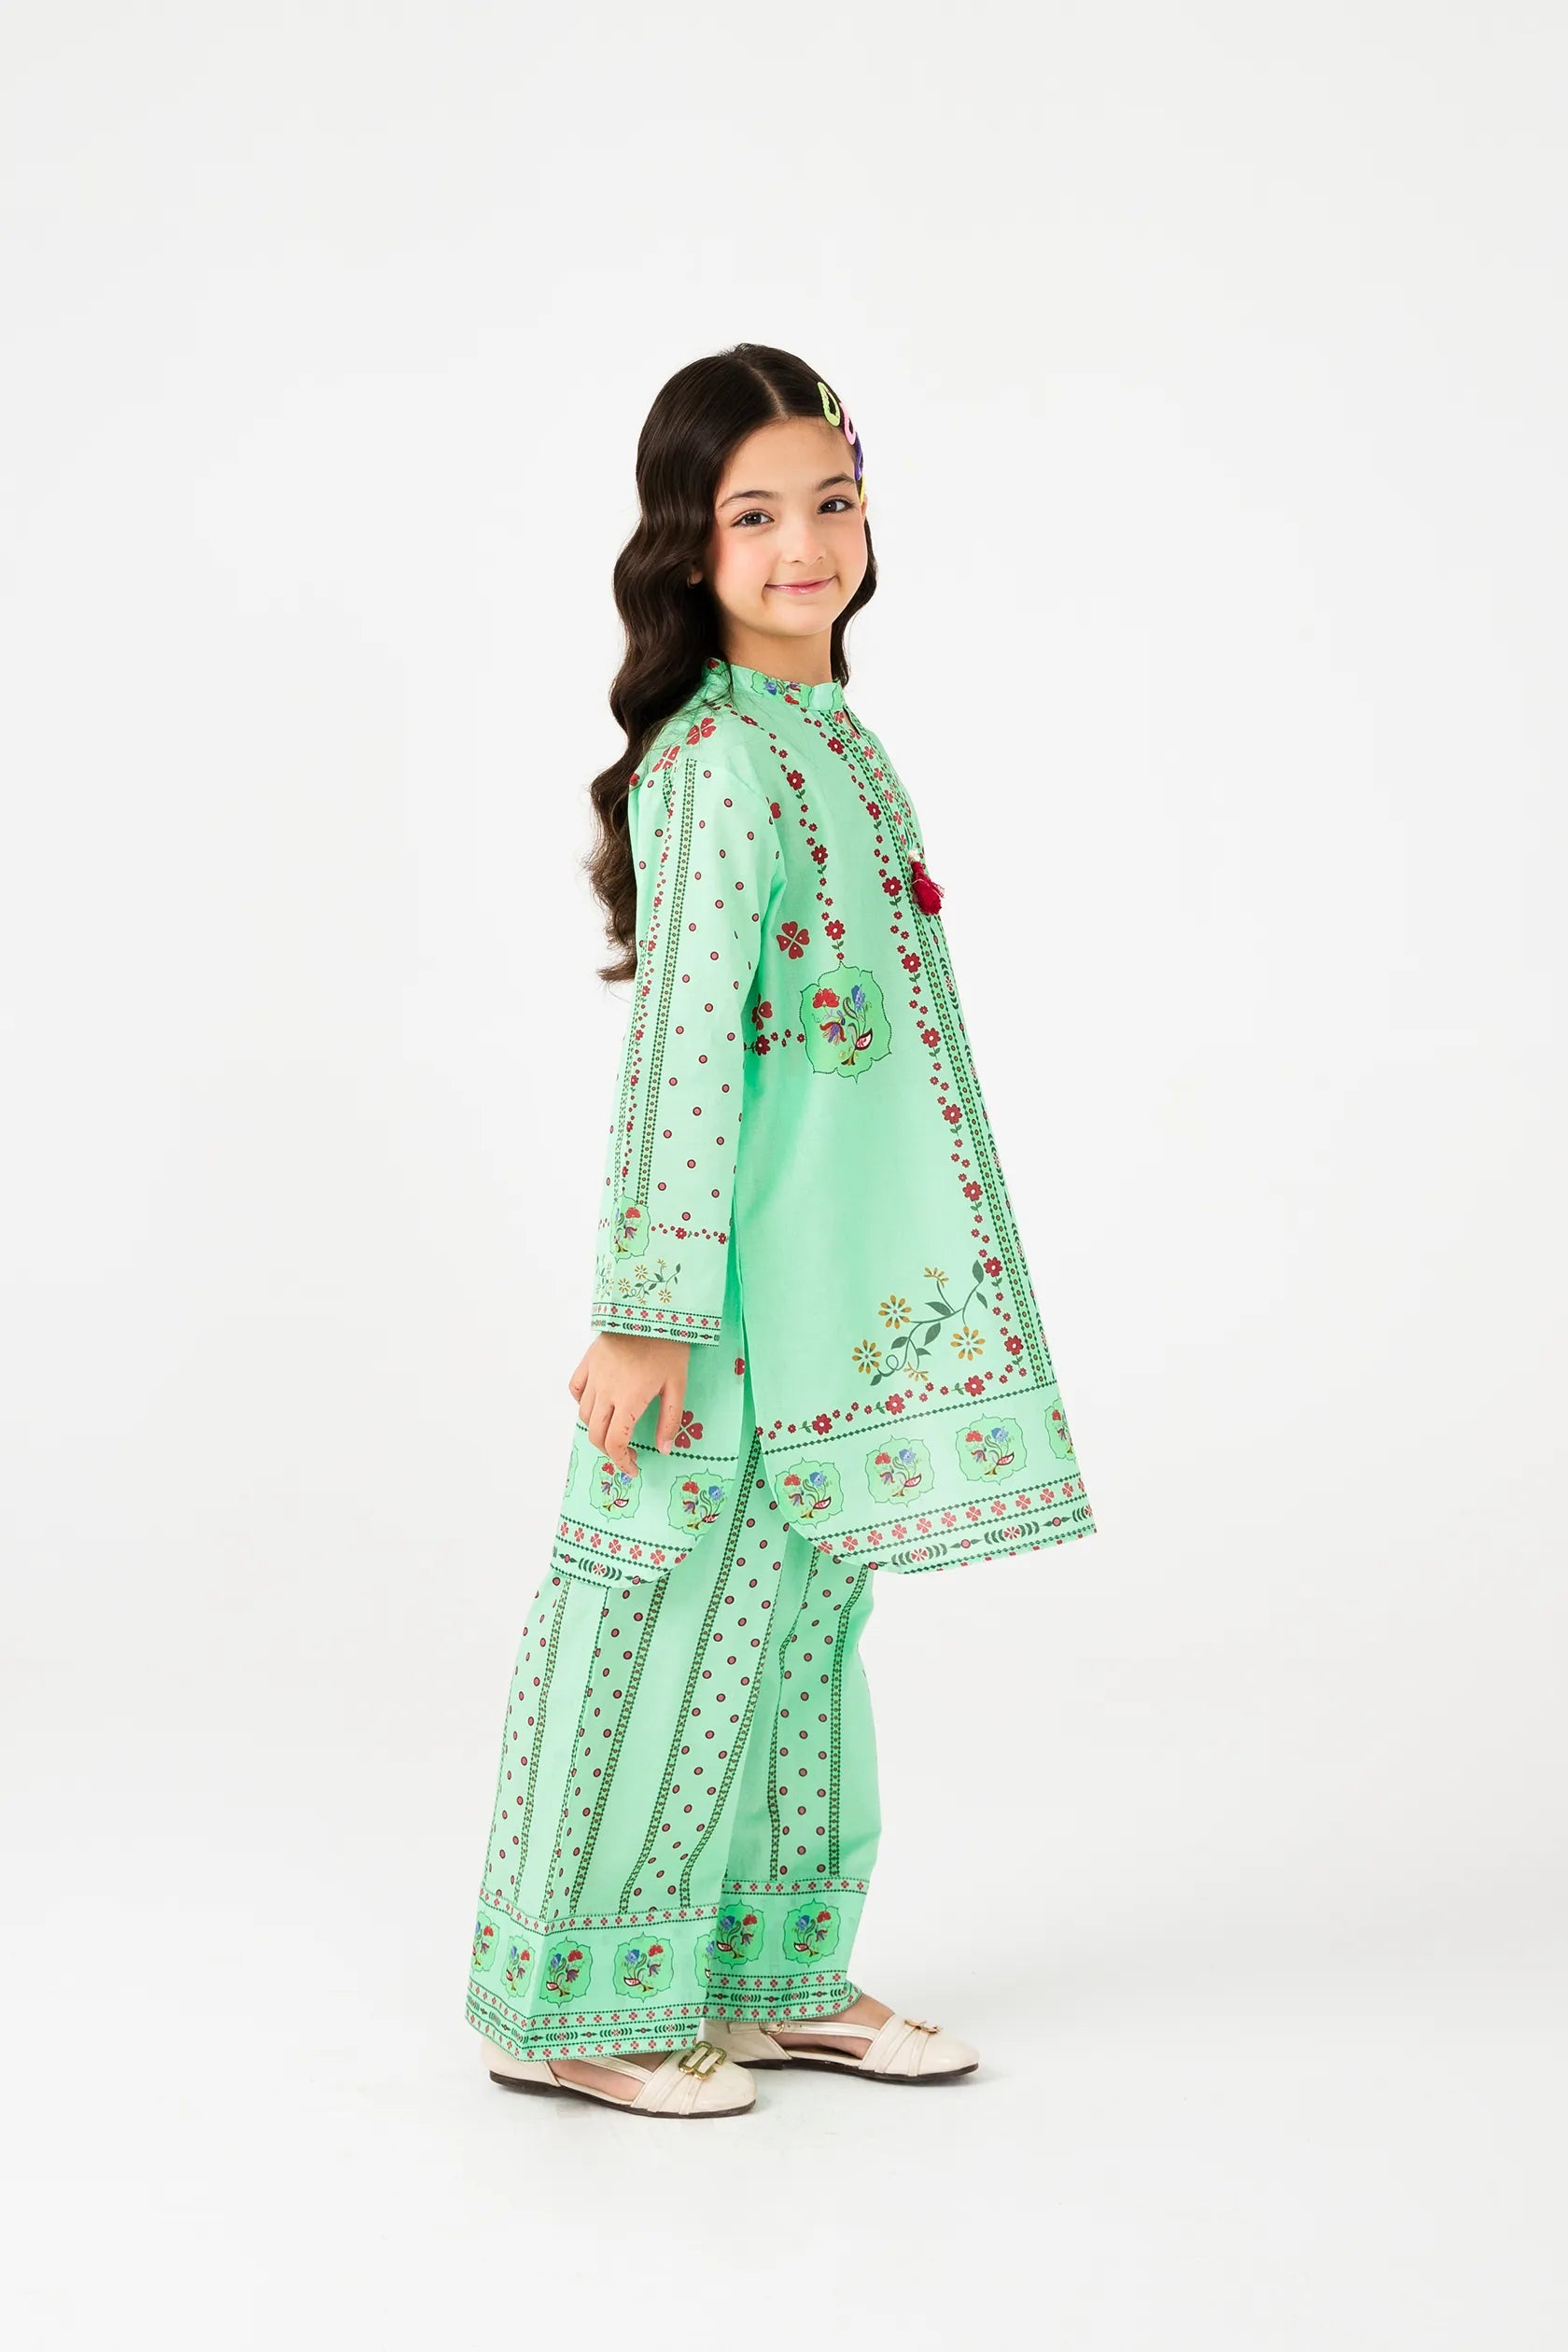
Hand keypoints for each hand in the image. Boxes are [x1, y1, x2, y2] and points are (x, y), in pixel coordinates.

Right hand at [567, 1332, 690, 1476]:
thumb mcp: (678, 1385)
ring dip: (597, 1429)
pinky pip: (575, 1388)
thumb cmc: (669, 1346)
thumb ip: (670, 1420)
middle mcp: (606, 1391)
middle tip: (624, 1453)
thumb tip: (664, 1449)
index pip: (615, 1443)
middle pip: (595, 1434)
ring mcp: (594, 1375)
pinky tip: (596, 1404)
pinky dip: (581, 1402)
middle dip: (609, 1451)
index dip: (622, 1461)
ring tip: (613, 1429)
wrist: (652, 1310)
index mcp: (629, 1399)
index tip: (632, 1467)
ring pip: (584, 1414)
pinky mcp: (588, 1360)